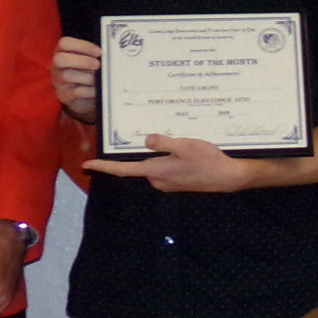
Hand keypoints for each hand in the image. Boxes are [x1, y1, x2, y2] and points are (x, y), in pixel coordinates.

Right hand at [50, 36, 101, 122]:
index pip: (64, 43)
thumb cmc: (89, 72)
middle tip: (98, 64)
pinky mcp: (63, 96)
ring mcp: (57, 82)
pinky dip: (88, 91)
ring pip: (66, 76)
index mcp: (62, 52)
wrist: (86, 96)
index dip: (82, 46)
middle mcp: (56, 66)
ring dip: (87, 77)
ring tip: (100, 79)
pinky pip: (74, 92)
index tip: (99, 52)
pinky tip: (97, 90)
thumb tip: (107, 53)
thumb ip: (94, 55)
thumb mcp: (91, 61)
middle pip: (60, 59)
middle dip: (81, 61)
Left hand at [84, 134, 261, 191]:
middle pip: (140, 164)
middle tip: (142, 134)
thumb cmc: (208, 161)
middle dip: (139, 152)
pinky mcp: (178, 182)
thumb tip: (146, 140)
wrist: (229, 177)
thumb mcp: (185, 146)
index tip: (87, 165)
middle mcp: (158, 180)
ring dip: (158, 154)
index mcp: (156, 171)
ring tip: (171, 140)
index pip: (122, 170)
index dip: (103, 167)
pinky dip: (168, 158)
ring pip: (154, 165)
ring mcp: (168, 182)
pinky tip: (182, 150)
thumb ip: (163, 143)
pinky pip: (166, 168)